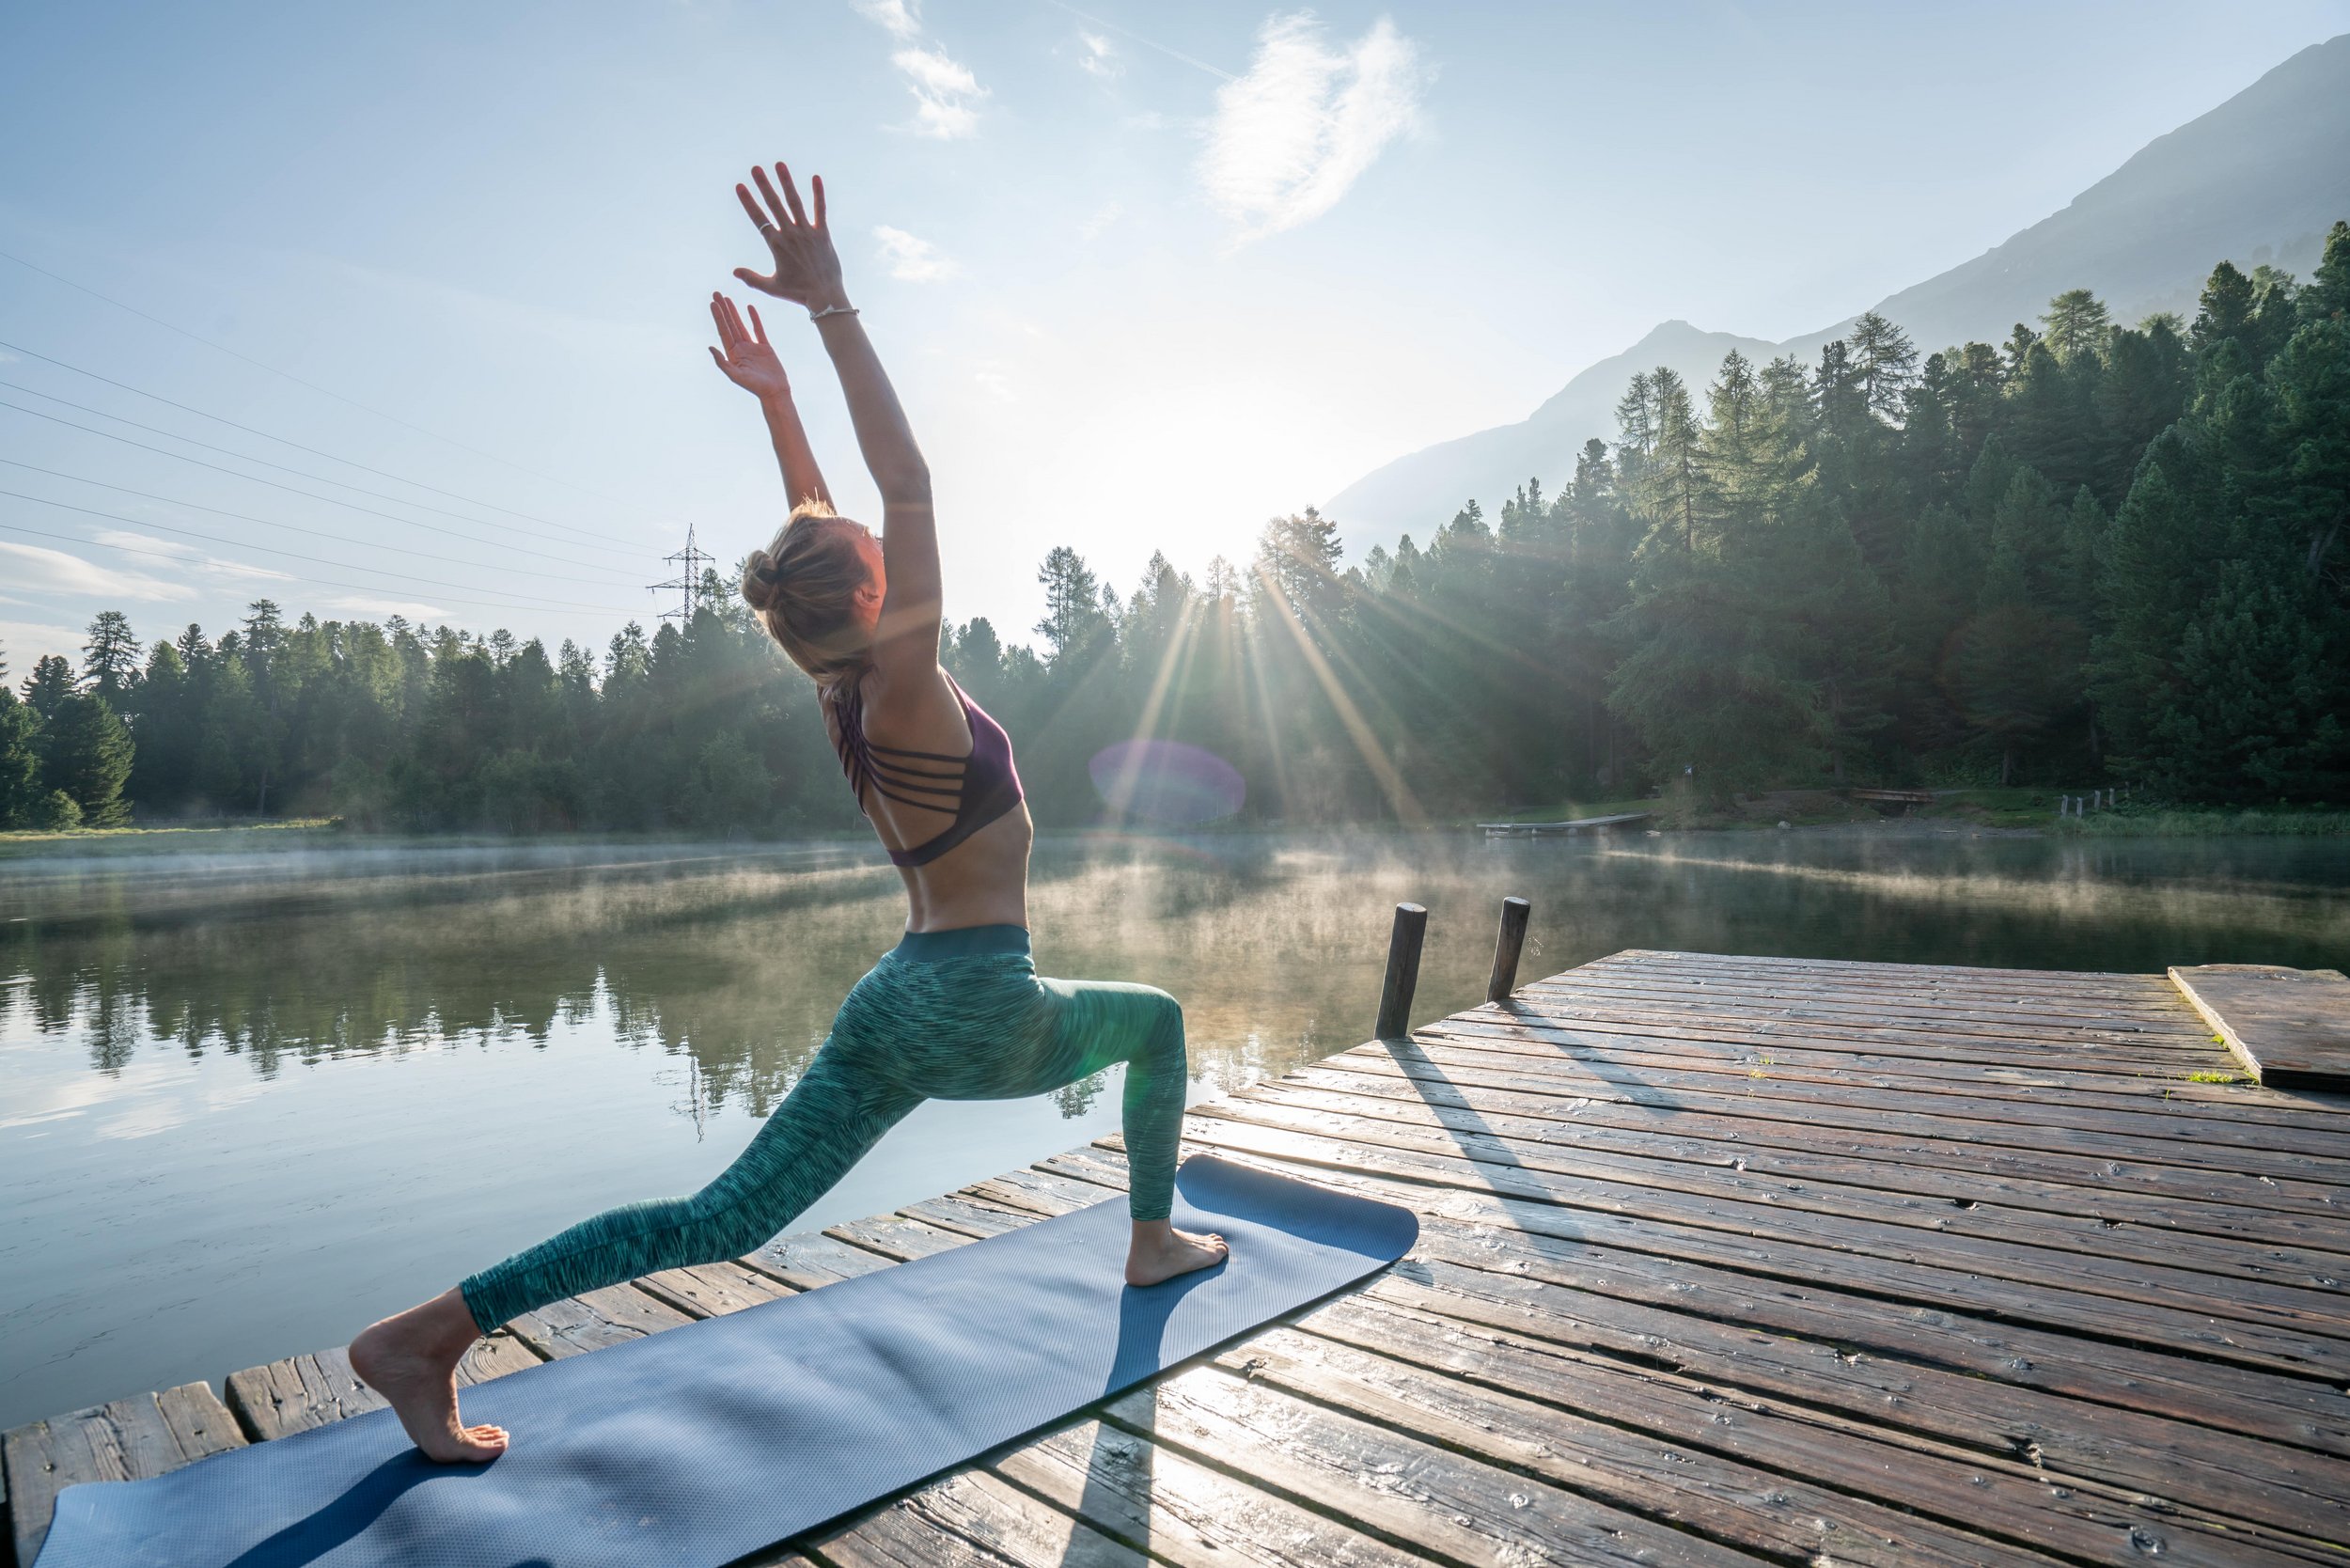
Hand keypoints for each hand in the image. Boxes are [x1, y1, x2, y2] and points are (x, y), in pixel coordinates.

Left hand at [707, 293, 790, 400]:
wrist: (775, 392)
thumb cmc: (755, 387)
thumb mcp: (736, 376)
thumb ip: (723, 362)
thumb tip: (710, 347)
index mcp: (732, 354)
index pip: (723, 331)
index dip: (718, 317)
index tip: (713, 303)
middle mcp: (740, 348)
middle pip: (729, 324)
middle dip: (723, 309)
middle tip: (716, 293)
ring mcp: (752, 347)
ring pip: (741, 325)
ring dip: (734, 312)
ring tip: (727, 298)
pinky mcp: (765, 347)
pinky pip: (758, 329)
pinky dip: (754, 318)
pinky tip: (749, 308)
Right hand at [733, 162, 848, 312]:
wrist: (825, 297)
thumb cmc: (798, 293)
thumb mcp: (771, 288)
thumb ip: (752, 278)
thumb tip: (734, 272)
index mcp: (776, 245)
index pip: (759, 218)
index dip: (748, 201)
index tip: (740, 186)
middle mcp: (791, 235)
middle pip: (774, 205)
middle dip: (764, 185)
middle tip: (755, 168)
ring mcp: (807, 233)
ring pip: (795, 203)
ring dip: (787, 183)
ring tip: (780, 164)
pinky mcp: (823, 234)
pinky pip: (820, 210)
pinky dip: (818, 194)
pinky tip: (816, 177)